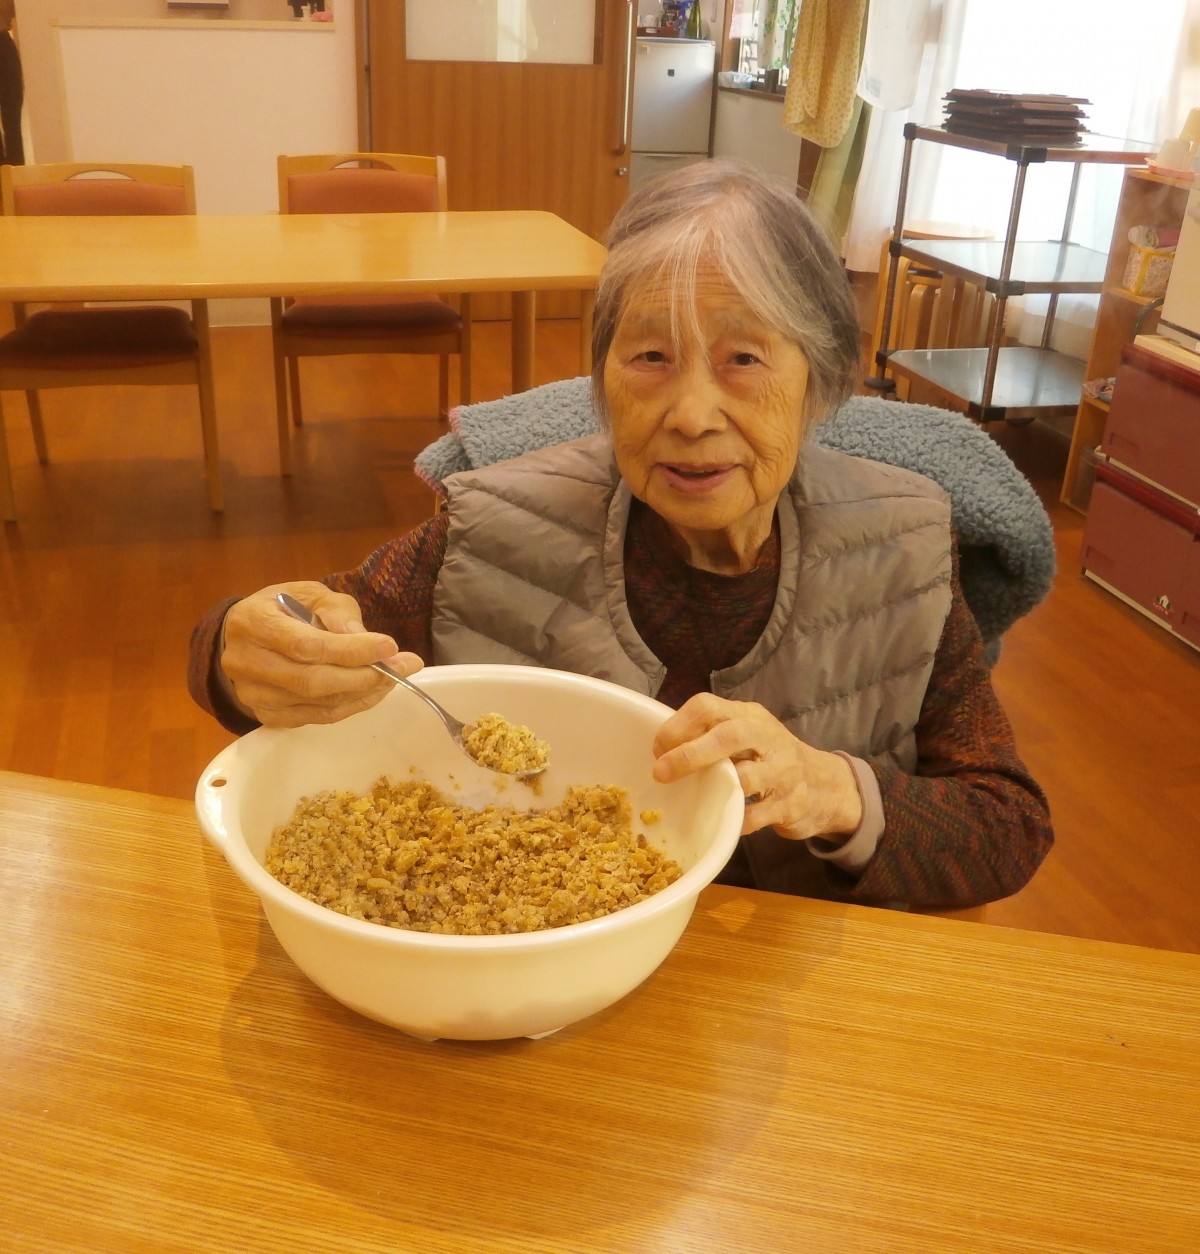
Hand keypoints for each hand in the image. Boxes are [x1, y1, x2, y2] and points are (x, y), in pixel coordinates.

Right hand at [218, 581, 421, 727]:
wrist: (245, 636)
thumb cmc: (282, 608)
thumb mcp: (309, 594)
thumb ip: (336, 612)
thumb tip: (363, 638)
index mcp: (253, 623)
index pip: (306, 645)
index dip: (350, 650)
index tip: (390, 646)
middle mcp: (246, 663)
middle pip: (312, 681)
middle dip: (364, 676)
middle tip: (402, 666)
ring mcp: (253, 695)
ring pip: (317, 703)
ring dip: (363, 693)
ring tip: (393, 676)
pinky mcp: (266, 716)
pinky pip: (316, 717)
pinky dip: (350, 706)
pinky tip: (371, 691)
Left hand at [651, 694, 862, 839]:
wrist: (826, 787)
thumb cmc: (771, 758)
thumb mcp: (747, 735)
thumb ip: (712, 735)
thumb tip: (662, 749)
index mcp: (748, 716)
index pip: (707, 706)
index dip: (677, 726)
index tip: (658, 749)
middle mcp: (767, 737)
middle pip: (728, 735)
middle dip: (691, 753)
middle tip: (661, 772)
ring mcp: (782, 771)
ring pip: (746, 777)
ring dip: (717, 788)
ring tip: (697, 797)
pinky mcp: (790, 804)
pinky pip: (756, 815)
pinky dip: (736, 821)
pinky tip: (725, 821)